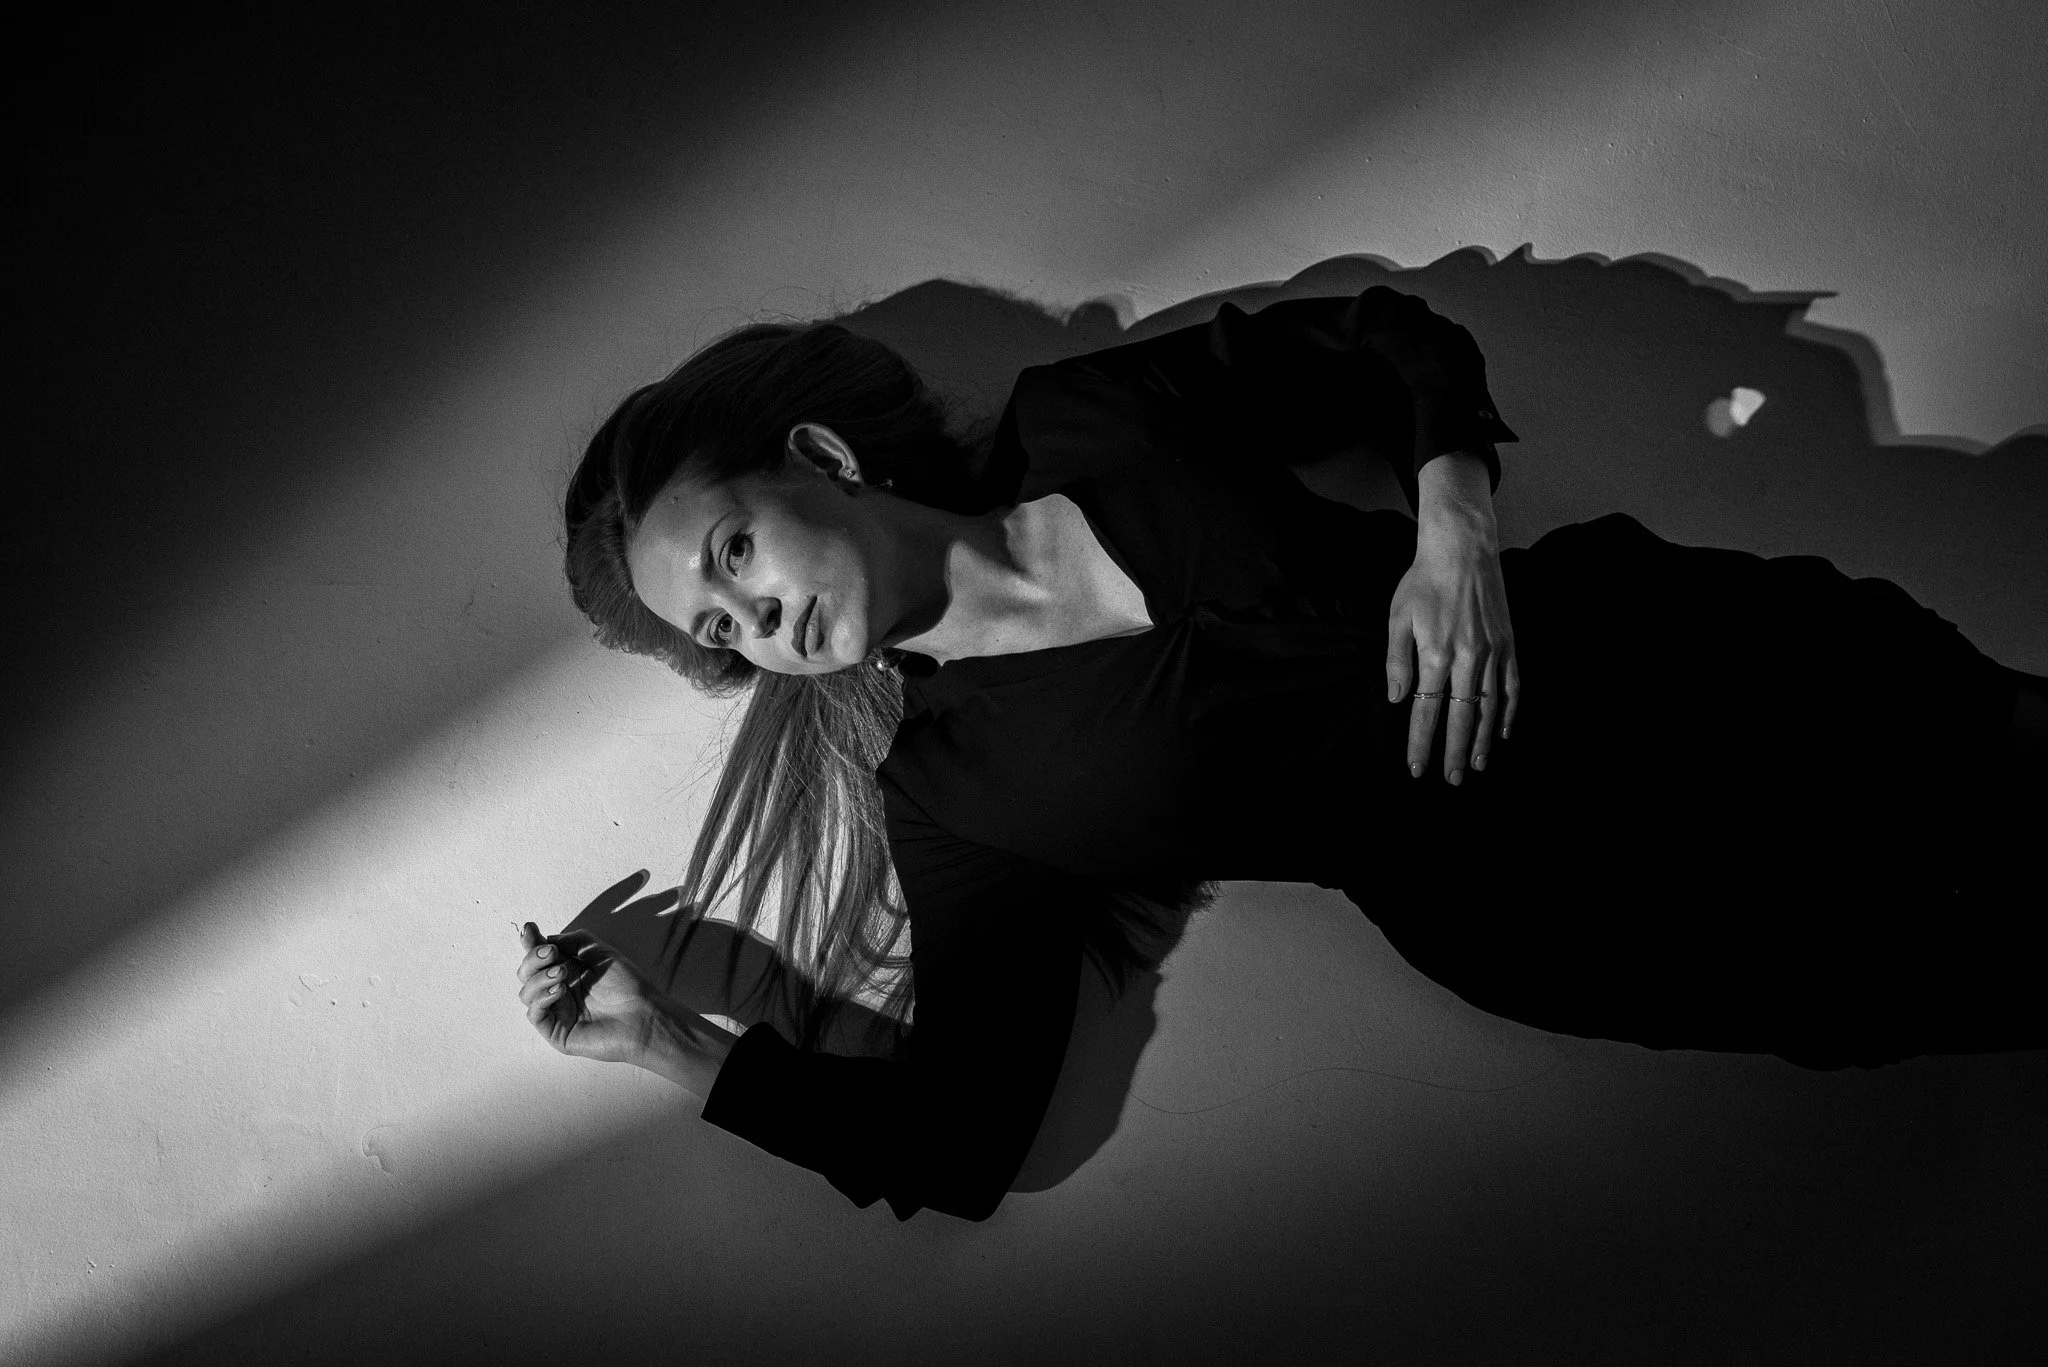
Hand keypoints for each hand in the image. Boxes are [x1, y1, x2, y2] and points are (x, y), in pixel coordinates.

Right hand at [515, 922, 662, 1064]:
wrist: (644, 1016)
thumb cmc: (628, 986)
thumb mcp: (601, 953)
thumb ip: (575, 941)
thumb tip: (548, 937)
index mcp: (568, 970)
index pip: (540, 956)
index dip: (531, 942)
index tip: (530, 929)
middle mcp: (558, 990)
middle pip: (526, 973)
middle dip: (533, 958)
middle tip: (552, 953)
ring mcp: (556, 1011)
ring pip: (526, 993)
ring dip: (539, 978)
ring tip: (563, 974)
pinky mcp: (556, 1031)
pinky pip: (534, 1014)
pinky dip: (542, 998)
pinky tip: (559, 990)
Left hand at [1386, 451, 1520, 782]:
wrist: (1462, 549)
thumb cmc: (1423, 582)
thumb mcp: (1398, 618)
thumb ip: (1397, 662)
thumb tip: (1399, 700)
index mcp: (1435, 654)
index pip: (1426, 711)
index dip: (1421, 742)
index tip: (1416, 767)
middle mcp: (1467, 658)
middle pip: (1462, 718)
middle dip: (1456, 752)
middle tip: (1453, 779)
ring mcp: (1492, 652)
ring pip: (1490, 708)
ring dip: (1484, 740)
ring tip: (1478, 765)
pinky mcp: (1508, 644)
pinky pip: (1511, 686)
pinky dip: (1508, 712)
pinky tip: (1502, 731)